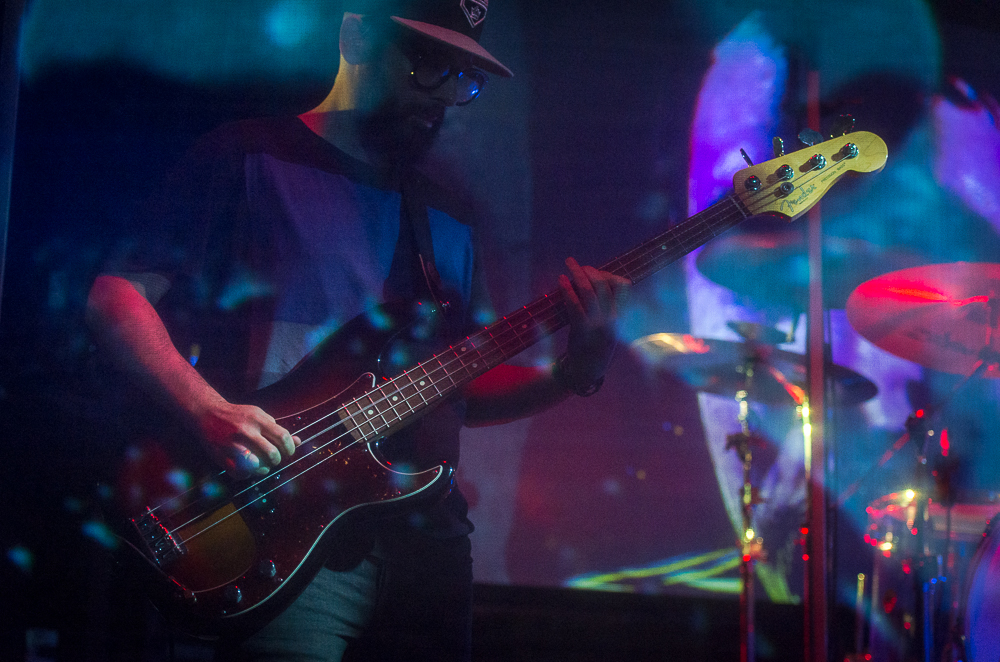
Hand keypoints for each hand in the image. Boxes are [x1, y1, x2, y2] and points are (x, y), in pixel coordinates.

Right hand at [195, 400, 300, 476]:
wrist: (208, 414)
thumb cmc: (239, 416)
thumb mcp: (259, 416)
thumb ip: (277, 429)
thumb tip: (298, 442)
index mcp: (257, 419)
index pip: (282, 436)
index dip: (290, 449)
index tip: (288, 453)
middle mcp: (246, 430)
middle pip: (272, 453)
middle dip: (277, 460)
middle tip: (275, 459)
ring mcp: (232, 444)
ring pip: (257, 465)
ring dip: (264, 469)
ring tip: (263, 465)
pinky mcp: (221, 455)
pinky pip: (240, 473)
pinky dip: (248, 474)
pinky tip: (249, 469)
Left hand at [558, 257, 630, 388]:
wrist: (586, 373)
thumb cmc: (594, 348)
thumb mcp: (608, 329)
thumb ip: (606, 309)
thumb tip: (594, 284)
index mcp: (620, 318)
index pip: (624, 287)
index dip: (609, 275)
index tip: (596, 272)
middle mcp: (612, 319)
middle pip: (604, 284)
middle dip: (591, 270)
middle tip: (577, 264)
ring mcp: (597, 325)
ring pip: (589, 290)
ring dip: (578, 273)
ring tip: (569, 264)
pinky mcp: (581, 330)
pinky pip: (575, 304)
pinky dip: (568, 289)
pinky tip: (561, 280)